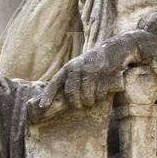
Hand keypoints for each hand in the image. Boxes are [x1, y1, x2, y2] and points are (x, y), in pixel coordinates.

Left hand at [27, 31, 156, 121]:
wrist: (114, 50)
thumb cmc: (93, 63)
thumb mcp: (79, 67)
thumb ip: (70, 80)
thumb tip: (60, 100)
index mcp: (68, 68)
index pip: (54, 83)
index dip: (48, 96)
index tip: (42, 107)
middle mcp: (77, 69)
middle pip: (71, 94)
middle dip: (76, 103)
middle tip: (79, 105)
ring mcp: (90, 72)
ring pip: (86, 97)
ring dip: (90, 101)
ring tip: (93, 98)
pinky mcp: (103, 75)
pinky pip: (100, 94)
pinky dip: (101, 96)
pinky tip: (103, 89)